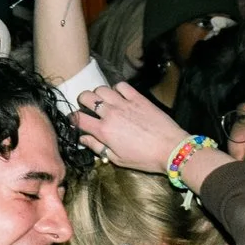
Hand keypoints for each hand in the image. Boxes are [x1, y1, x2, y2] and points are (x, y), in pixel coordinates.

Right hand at [72, 80, 195, 174]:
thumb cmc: (145, 158)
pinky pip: (121, 85)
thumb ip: (98, 148)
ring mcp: (124, 104)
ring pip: (101, 89)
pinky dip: (117, 88)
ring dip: (98, 94)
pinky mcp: (138, 98)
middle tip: (88, 107)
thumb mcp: (118, 159)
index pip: (78, 118)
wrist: (171, 149)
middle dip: (82, 101)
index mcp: (103, 131)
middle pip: (85, 97)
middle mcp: (110, 114)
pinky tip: (120, 96)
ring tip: (104, 101)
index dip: (72, 118)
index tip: (75, 120)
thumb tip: (83, 138)